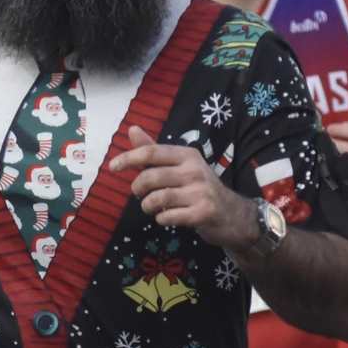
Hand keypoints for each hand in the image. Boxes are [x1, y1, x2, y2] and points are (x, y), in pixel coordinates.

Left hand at [110, 125, 259, 250]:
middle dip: (138, 188)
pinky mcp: (202, 213)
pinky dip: (161, 218)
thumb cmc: (201, 188)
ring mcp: (199, 192)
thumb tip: (132, 129)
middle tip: (139, 193)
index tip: (113, 166)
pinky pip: (168, 216)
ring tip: (150, 207)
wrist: (234, 214)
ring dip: (147, 206)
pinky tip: (165, 217)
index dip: (129, 158)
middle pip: (151, 177)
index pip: (152, 152)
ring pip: (157, 198)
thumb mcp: (182, 165)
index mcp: (187, 155)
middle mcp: (194, 171)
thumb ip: (155, 150)